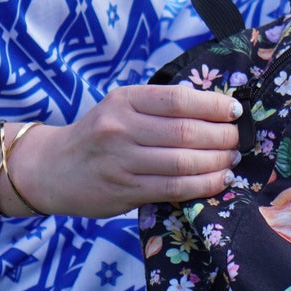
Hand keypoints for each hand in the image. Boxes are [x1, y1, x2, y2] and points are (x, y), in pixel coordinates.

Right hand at [4, 84, 240, 217]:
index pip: (178, 99)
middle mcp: (120, 128)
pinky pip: (174, 189)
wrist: (52, 169)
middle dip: (222, 137)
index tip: (235, 112)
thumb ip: (159, 107)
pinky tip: (218, 180)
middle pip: (185, 132)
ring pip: (183, 162)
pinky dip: (203, 185)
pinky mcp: (125, 191)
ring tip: (232, 160)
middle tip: (238, 140)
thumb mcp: (121, 108)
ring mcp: (121, 161)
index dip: (213, 105)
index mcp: (124, 100)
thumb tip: (216, 109)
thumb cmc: (98, 135)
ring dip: (217, 162)